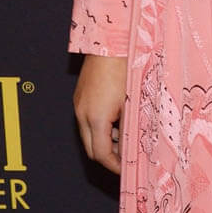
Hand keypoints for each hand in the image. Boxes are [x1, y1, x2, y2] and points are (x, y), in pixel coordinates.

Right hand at [73, 54, 127, 174]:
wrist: (110, 42)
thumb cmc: (124, 68)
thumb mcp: (131, 102)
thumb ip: (129, 127)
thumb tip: (133, 147)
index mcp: (96, 118)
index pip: (101, 154)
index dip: (114, 166)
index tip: (126, 169)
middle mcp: (82, 113)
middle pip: (91, 149)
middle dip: (107, 157)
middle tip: (125, 158)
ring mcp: (78, 104)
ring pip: (87, 134)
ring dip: (104, 141)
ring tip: (124, 137)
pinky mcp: (79, 96)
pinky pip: (86, 120)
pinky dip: (99, 126)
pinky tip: (115, 119)